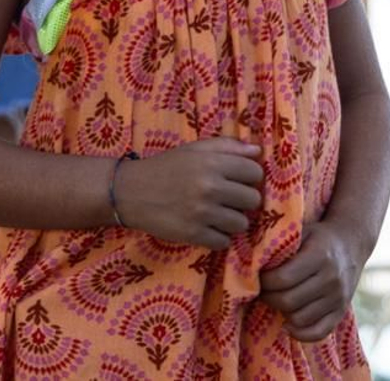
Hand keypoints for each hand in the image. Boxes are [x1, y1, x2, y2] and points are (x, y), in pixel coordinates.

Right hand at [115, 138, 261, 249]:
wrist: (131, 192)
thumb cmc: (166, 167)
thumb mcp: (194, 150)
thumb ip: (226, 147)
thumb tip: (258, 151)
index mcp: (212, 162)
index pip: (254, 172)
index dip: (249, 176)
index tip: (238, 180)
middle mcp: (210, 187)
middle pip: (253, 199)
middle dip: (243, 200)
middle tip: (228, 199)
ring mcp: (202, 213)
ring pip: (241, 223)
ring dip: (232, 221)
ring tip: (217, 214)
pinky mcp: (193, 234)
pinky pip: (224, 242)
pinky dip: (218, 237)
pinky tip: (206, 227)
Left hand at [259, 221, 361, 342]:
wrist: (351, 242)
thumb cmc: (317, 236)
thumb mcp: (300, 231)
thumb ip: (279, 245)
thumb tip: (249, 263)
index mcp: (319, 255)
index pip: (282, 278)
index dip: (264, 281)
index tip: (257, 277)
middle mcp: (331, 278)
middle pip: (288, 301)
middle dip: (268, 297)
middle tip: (262, 290)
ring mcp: (338, 297)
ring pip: (300, 318)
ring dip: (282, 312)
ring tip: (276, 299)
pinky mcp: (341, 311)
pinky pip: (318, 332)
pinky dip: (300, 333)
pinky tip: (288, 323)